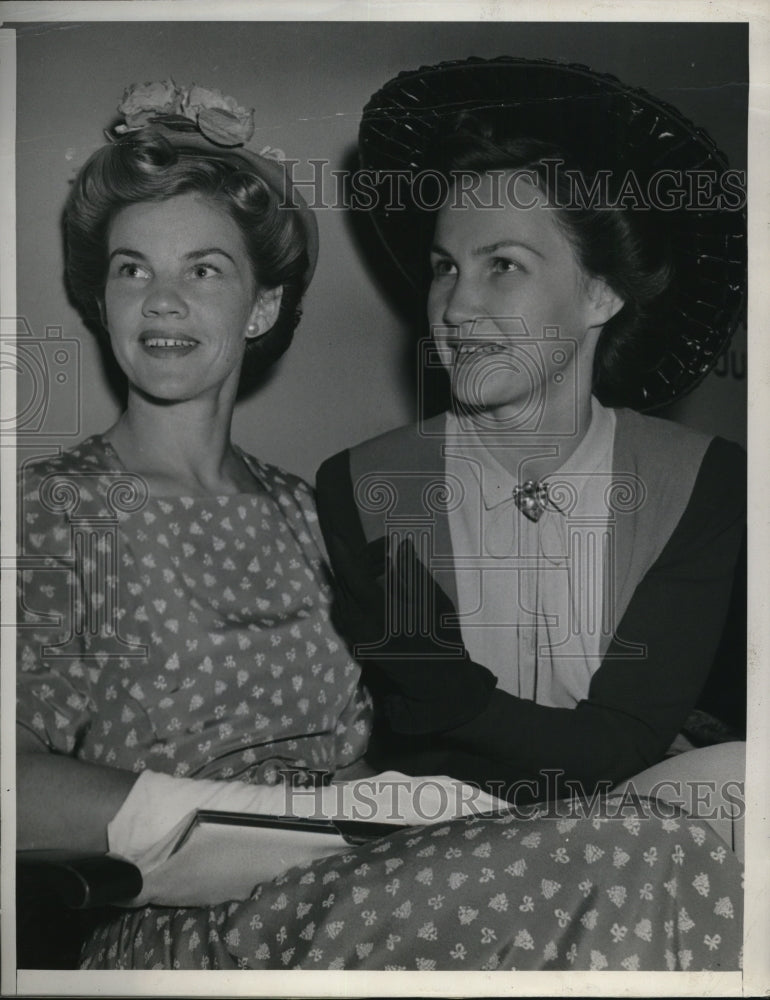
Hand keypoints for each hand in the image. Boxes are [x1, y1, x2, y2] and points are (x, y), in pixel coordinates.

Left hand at [326, 533, 495, 733]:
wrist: (437, 683)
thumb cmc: (443, 643)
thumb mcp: (436, 604)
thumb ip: (414, 574)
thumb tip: (402, 546)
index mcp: (382, 617)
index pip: (355, 580)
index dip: (345, 555)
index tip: (337, 534)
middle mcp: (361, 626)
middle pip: (348, 582)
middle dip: (361, 558)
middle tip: (386, 546)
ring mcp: (355, 635)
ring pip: (346, 593)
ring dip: (360, 572)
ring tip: (384, 560)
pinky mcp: (355, 639)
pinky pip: (347, 606)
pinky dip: (357, 588)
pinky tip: (376, 579)